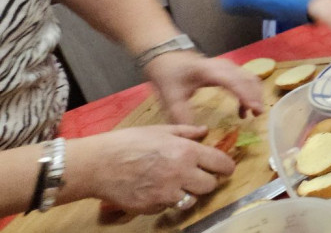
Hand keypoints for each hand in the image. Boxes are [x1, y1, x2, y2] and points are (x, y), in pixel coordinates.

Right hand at [73, 124, 235, 213]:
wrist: (97, 164)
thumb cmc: (127, 142)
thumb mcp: (159, 130)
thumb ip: (186, 132)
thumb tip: (205, 131)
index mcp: (186, 152)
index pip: (222, 164)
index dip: (225, 166)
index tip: (223, 168)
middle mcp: (181, 174)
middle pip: (210, 185)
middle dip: (206, 180)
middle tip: (195, 174)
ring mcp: (167, 193)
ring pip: (192, 199)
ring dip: (188, 193)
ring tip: (174, 183)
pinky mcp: (153, 207)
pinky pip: (169, 207)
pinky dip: (166, 201)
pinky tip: (154, 189)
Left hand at [143, 51, 263, 124]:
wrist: (166, 56)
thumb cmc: (170, 75)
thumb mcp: (171, 98)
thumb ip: (182, 117)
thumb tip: (196, 135)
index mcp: (208, 71)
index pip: (232, 81)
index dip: (245, 94)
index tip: (254, 108)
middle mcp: (223, 66)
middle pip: (246, 79)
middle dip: (255, 96)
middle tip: (257, 115)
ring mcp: (228, 66)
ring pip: (249, 78)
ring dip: (255, 95)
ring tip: (253, 114)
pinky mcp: (229, 69)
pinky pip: (246, 79)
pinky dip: (250, 92)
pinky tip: (243, 108)